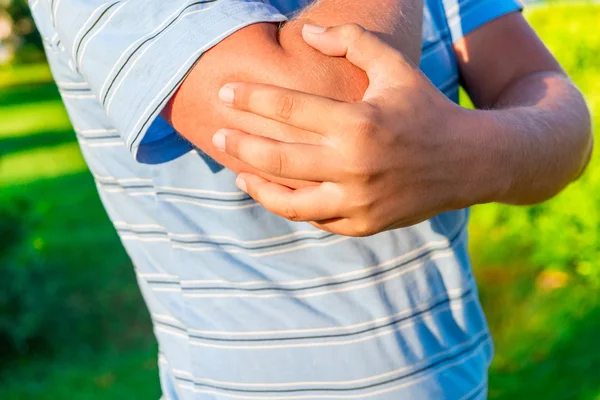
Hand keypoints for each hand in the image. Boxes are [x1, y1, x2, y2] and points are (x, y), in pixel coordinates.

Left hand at [213, 24, 478, 236]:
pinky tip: (276, 192)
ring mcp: (360, 201)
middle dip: (240, 144)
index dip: (250, 98)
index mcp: (359, 123)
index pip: (288, 110)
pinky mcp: (365, 224)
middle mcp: (355, 166)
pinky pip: (316, 218)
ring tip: (237, 173)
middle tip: (217, 133)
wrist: (471, 161)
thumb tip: (306, 33)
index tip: (224, 93)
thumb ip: (352, 41)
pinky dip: (291, 206)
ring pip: (290, 201)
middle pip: (278, 158)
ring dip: (257, 186)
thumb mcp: (395, 66)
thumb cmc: (426, 108)